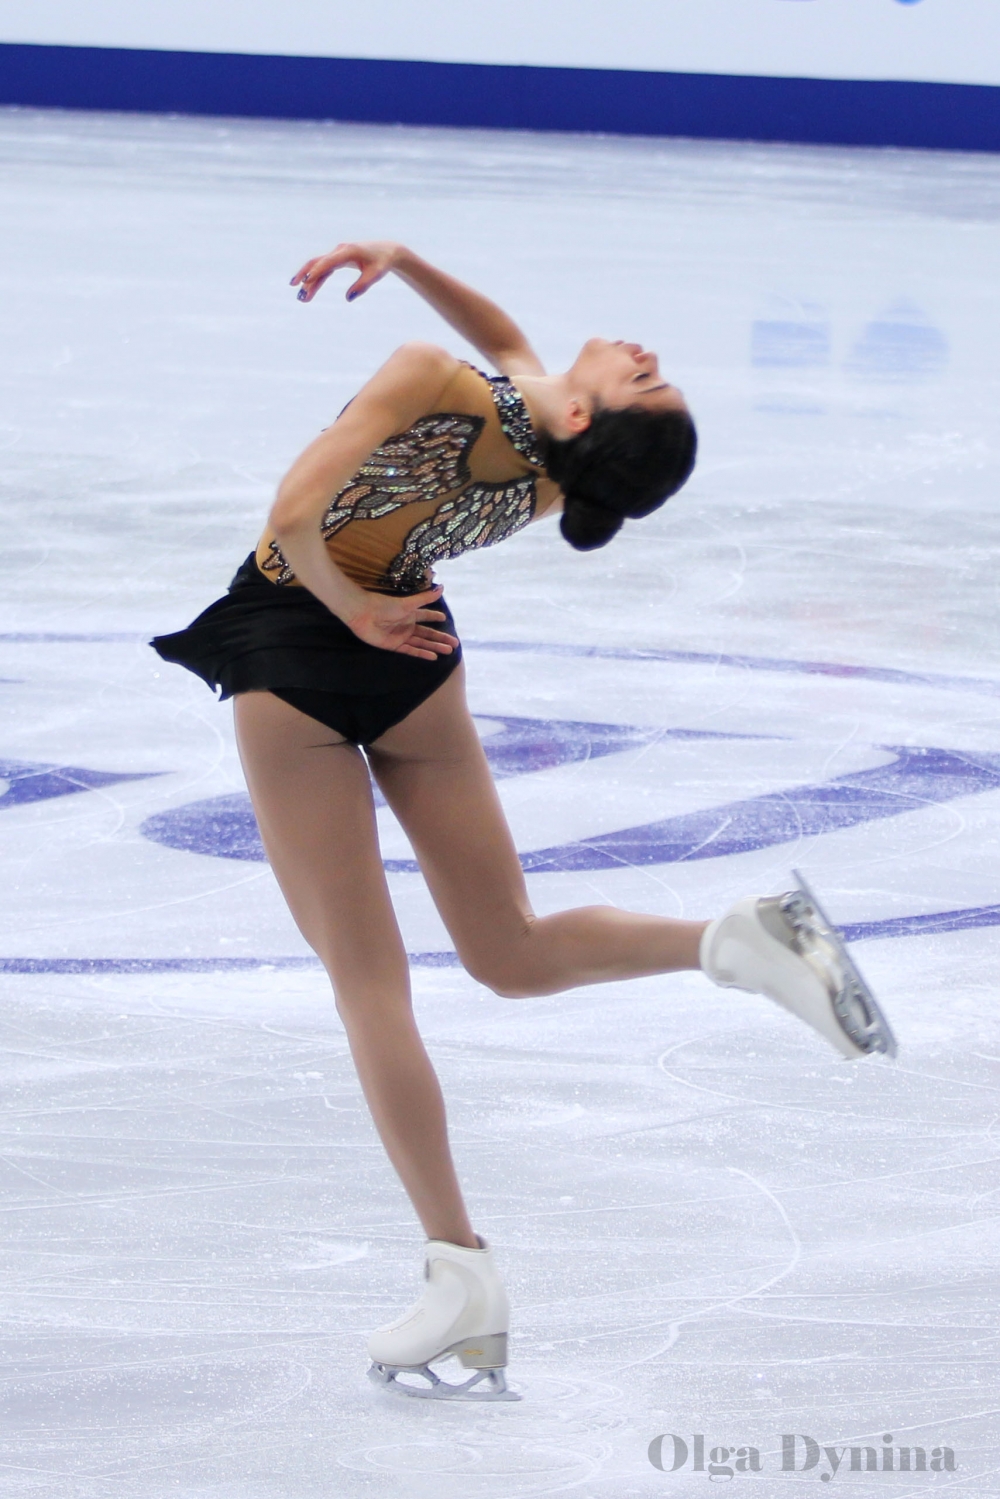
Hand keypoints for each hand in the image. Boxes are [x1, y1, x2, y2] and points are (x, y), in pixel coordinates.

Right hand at [290, 241, 401, 303]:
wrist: (387, 251)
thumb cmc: (382, 262)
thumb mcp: (375, 275)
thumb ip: (362, 286)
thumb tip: (348, 298)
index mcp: (348, 251)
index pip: (329, 262)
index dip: (317, 271)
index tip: (306, 281)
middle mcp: (340, 251)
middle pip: (318, 262)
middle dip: (306, 276)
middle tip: (297, 290)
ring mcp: (337, 255)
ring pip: (318, 267)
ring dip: (309, 281)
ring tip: (301, 298)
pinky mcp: (337, 260)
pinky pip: (323, 270)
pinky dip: (316, 280)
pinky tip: (308, 290)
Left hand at [344, 584, 458, 660]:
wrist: (364, 614)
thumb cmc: (384, 605)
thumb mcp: (408, 603)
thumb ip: (425, 598)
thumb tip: (442, 588)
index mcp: (410, 613)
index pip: (425, 616)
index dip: (434, 617)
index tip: (445, 619)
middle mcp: (407, 625)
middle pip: (427, 634)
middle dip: (440, 638)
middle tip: (455, 644)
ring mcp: (401, 636)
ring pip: (422, 643)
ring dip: (435, 647)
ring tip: (448, 651)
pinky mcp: (394, 646)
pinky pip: (410, 651)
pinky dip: (422, 654)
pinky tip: (433, 657)